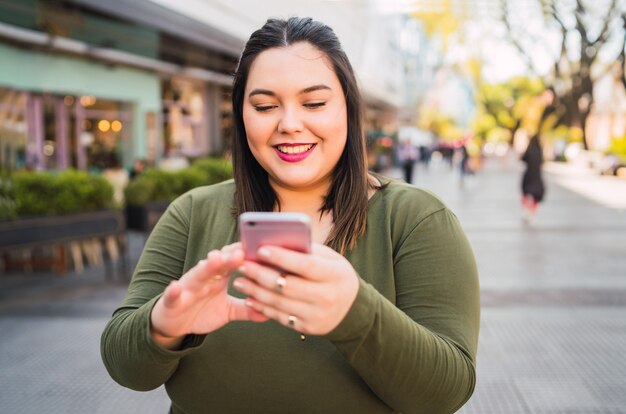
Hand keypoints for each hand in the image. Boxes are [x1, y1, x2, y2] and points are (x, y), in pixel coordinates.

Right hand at [150, 243, 267, 348]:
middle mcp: (204, 278)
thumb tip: (271, 312)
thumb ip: (247, 309)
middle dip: (228, 258)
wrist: (174, 323)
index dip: (244, 256)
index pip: (233, 262)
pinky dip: (173, 291)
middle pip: (218, 265)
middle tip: (241, 251)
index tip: (260, 250)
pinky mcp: (172, 301)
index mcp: (219, 278)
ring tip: (214, 259)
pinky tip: (175, 287)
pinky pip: (172, 295)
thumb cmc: (202, 311)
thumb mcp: (228, 311)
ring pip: (197, 275)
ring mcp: (188, 288)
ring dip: (205, 267)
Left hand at [233, 243, 359, 335]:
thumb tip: (276, 242)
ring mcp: (317, 315)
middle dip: (261, 274)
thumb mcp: (330, 259)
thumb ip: (307, 251)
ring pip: (279, 303)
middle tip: (242, 265)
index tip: (261, 249)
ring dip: (256, 292)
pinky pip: (280, 317)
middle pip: (287, 285)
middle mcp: (327, 296)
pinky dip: (262, 307)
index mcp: (335, 275)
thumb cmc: (335, 275)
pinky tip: (250, 298)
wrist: (352, 309)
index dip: (282, 257)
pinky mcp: (307, 328)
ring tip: (240, 281)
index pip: (305, 265)